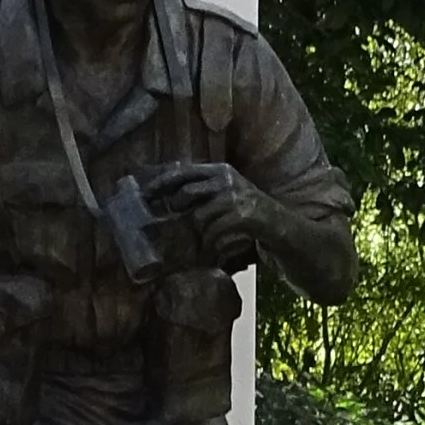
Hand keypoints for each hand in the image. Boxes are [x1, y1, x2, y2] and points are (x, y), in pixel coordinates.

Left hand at [145, 162, 267, 268]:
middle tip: (169, 222)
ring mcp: (236, 196)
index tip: (144, 194)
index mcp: (219, 171)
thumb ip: (201, 193)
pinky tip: (212, 252)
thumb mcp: (224, 195)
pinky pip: (213, 231)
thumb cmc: (245, 212)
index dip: (161, 183)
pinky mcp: (243, 214)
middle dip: (174, 210)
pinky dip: (209, 245)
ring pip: (199, 216)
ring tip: (200, 244)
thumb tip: (165, 200)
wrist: (280, 226)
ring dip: (196, 234)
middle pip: (186, 193)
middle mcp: (226, 179)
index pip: (183, 172)